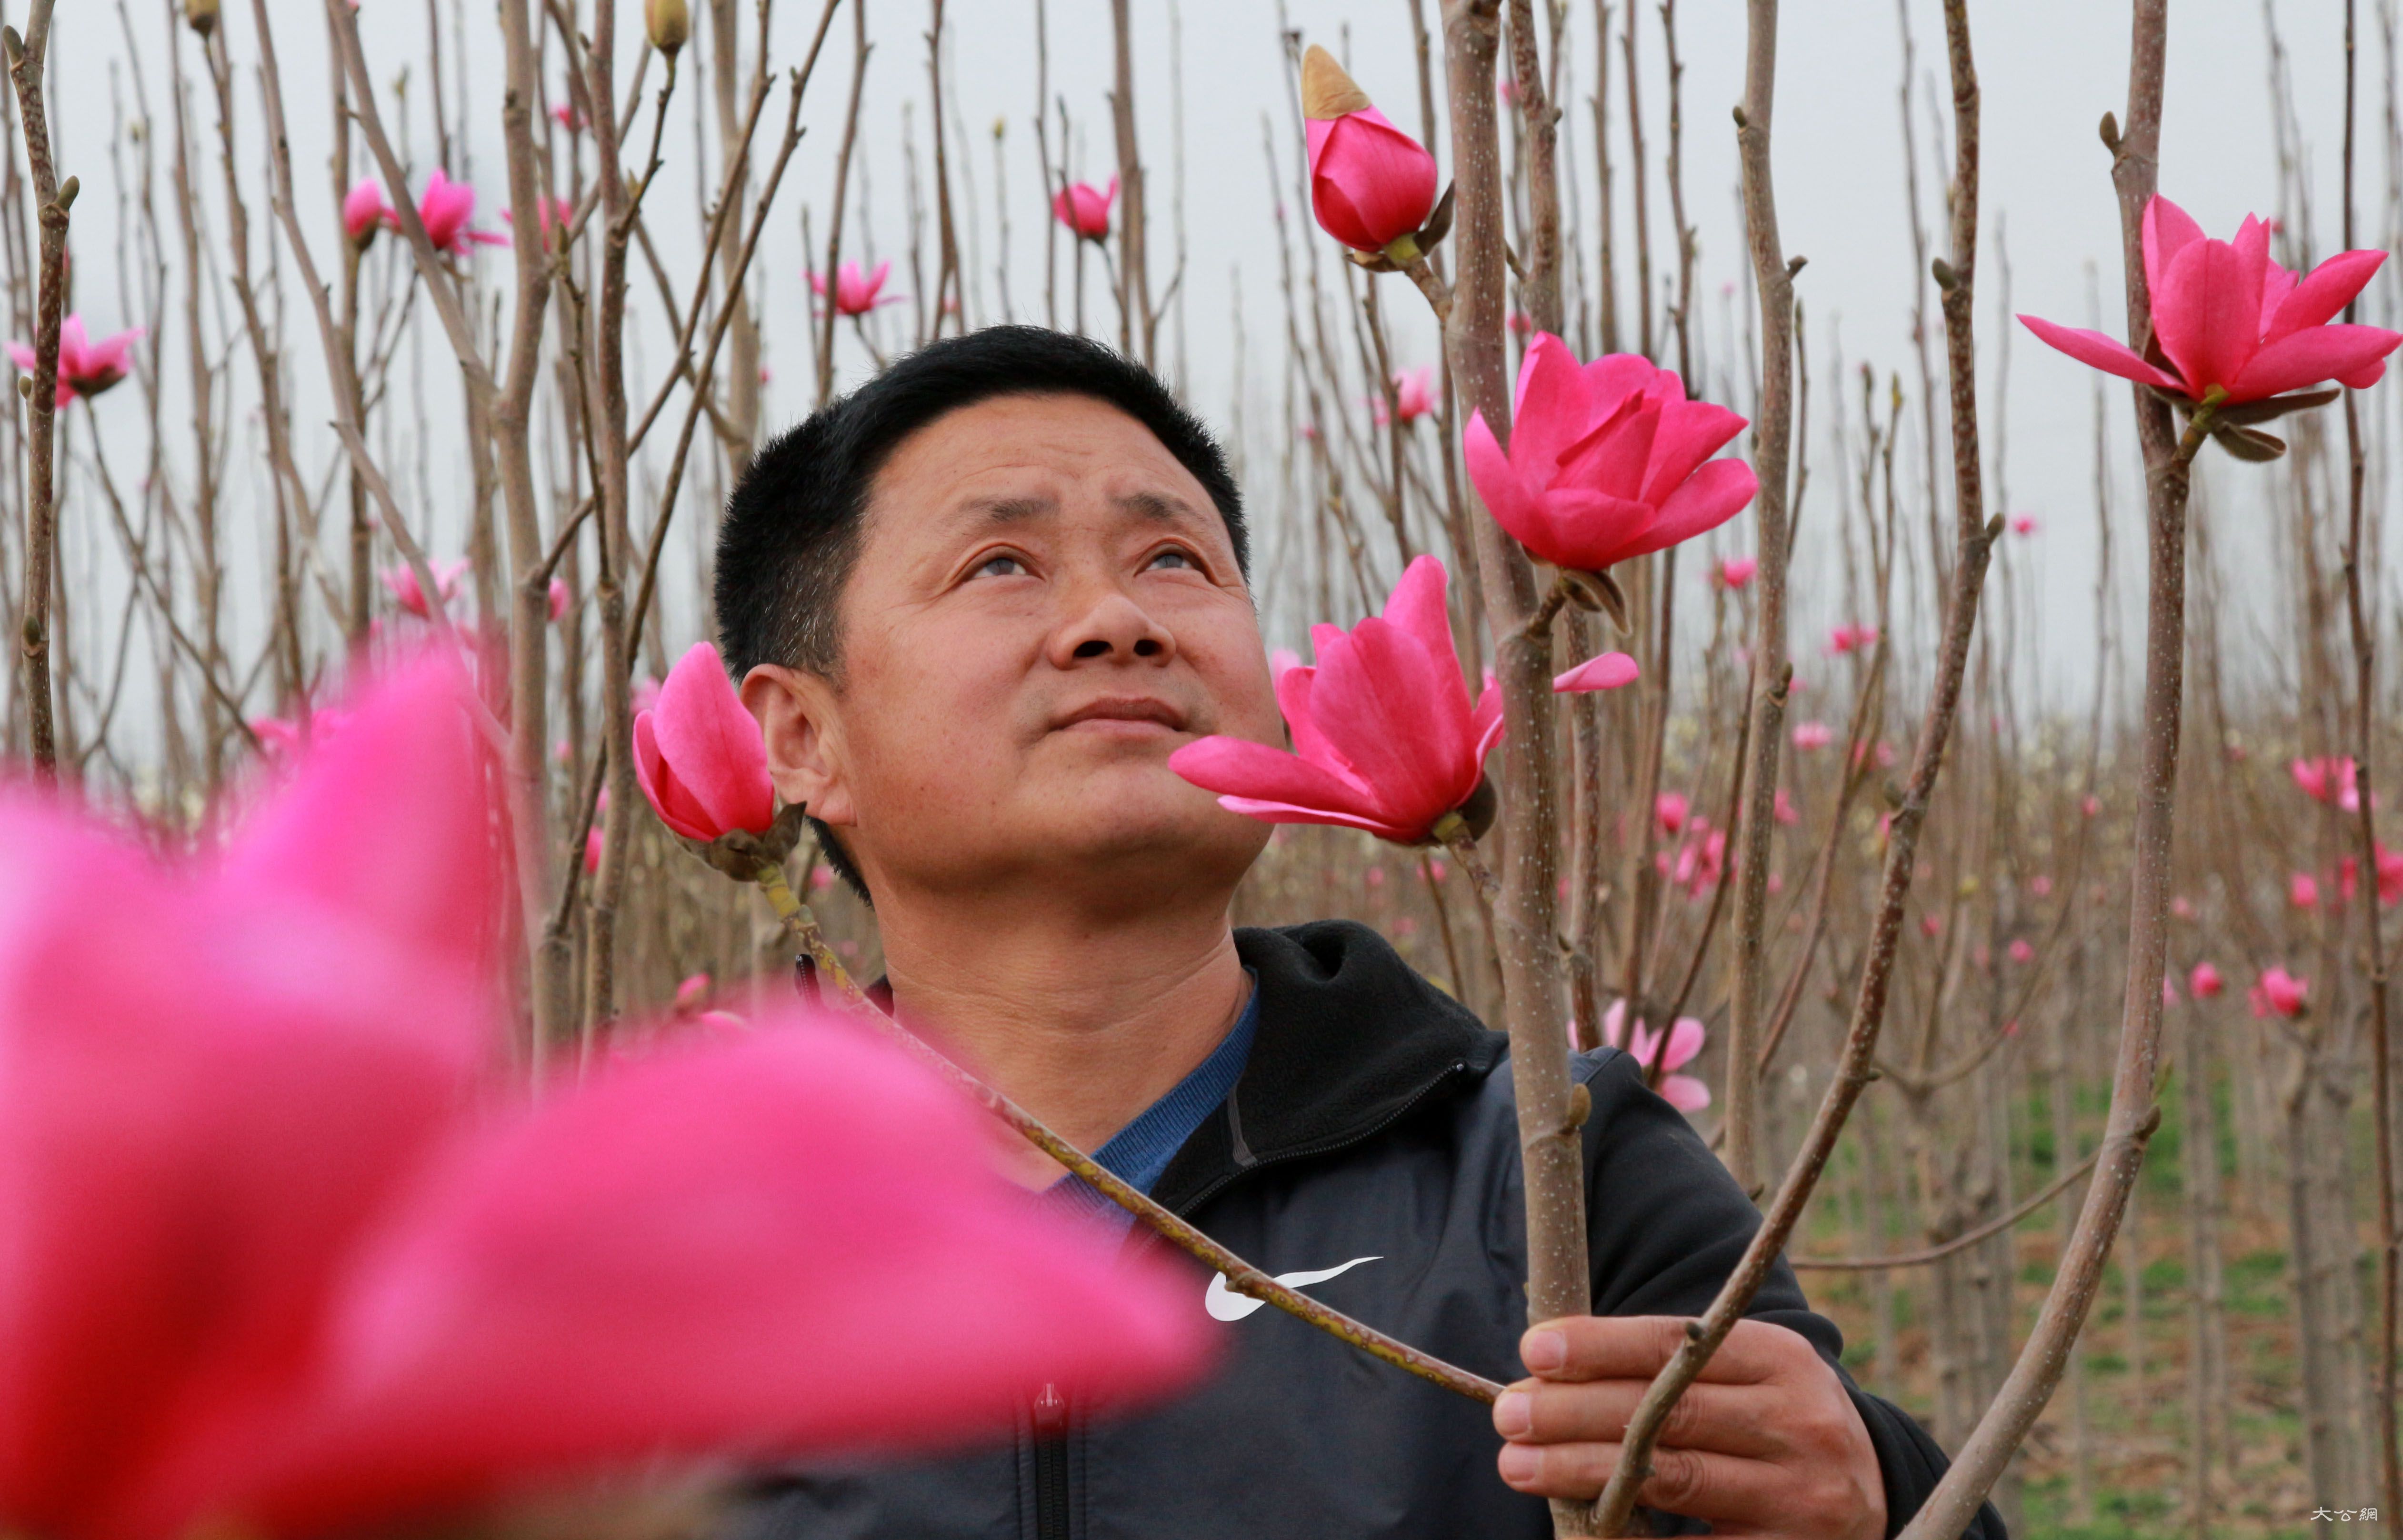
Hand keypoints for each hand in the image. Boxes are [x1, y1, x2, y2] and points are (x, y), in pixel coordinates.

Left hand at [1490, 1315, 1885, 1539]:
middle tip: (1508, 1414)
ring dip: (1583, 1471)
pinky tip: (1579, 1534)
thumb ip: (1669, 1370)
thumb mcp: (1744, 1376)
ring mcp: (1799, 1495)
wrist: (1871, 1496)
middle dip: (1575, 1411)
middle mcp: (1797, 1422)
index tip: (1534, 1349)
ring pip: (1674, 1479)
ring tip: (1520, 1465)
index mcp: (1779, 1358)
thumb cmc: (1771, 1424)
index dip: (1600, 1345)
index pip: (1677, 1344)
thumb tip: (1548, 1371)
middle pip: (1667, 1411)